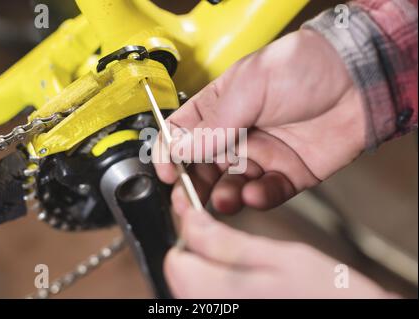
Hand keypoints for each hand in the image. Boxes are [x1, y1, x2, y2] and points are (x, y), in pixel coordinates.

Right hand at [153, 29, 366, 213]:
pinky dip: (258, 198)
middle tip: (189, 200)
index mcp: (220, 108)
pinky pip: (265, 193)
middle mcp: (236, 134)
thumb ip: (214, 122)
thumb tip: (181, 148)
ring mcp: (261, 156)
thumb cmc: (303, 68)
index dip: (169, 154)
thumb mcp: (250, 86)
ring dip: (223, 196)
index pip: (181, 134)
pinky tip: (255, 192)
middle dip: (193, 186)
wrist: (358, 81)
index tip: (167, 173)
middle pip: (202, 167)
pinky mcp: (286, 174)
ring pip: (230, 186)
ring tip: (225, 199)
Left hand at [165, 208, 390, 297]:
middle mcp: (210, 309)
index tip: (205, 216)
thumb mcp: (277, 256)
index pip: (175, 258)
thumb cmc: (327, 294)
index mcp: (217, 293)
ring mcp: (217, 315)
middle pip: (181, 272)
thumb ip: (225, 241)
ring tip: (241, 255)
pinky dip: (219, 279)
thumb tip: (190, 220)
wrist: (353, 316)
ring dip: (209, 262)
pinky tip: (245, 275)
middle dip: (199, 247)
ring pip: (193, 284)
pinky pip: (209, 296)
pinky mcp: (227, 315)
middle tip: (226, 234)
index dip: (190, 231)